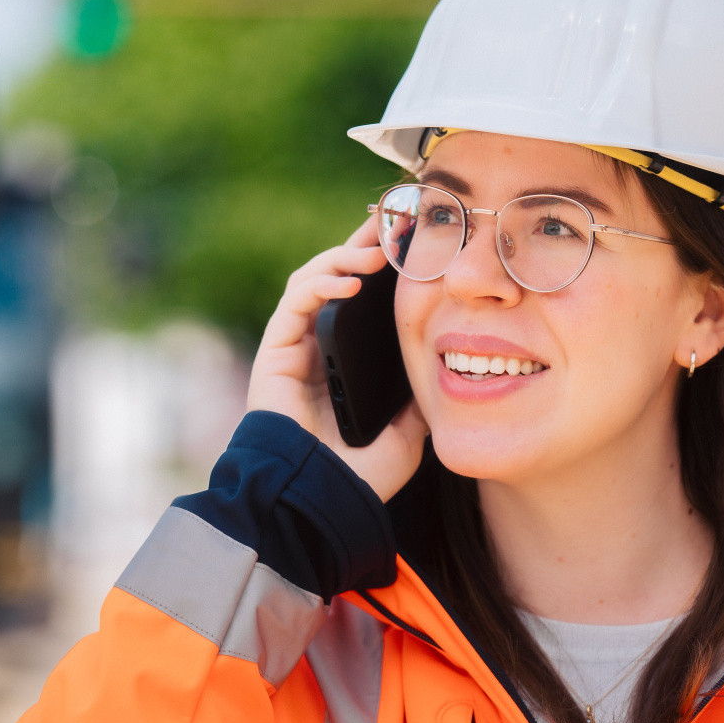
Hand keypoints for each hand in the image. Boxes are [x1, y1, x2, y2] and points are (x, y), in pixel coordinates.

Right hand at [247, 216, 428, 501]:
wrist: (323, 501)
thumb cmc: (360, 475)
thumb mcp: (409, 431)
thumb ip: (420, 397)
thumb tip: (447, 365)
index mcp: (347, 364)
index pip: (364, 301)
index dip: (384, 268)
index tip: (415, 242)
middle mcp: (319, 349)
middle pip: (338, 278)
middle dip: (364, 245)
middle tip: (395, 221)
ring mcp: (295, 348)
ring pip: (315, 280)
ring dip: (345, 256)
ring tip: (379, 250)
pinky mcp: (276, 351)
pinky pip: (296, 300)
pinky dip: (323, 282)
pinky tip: (353, 282)